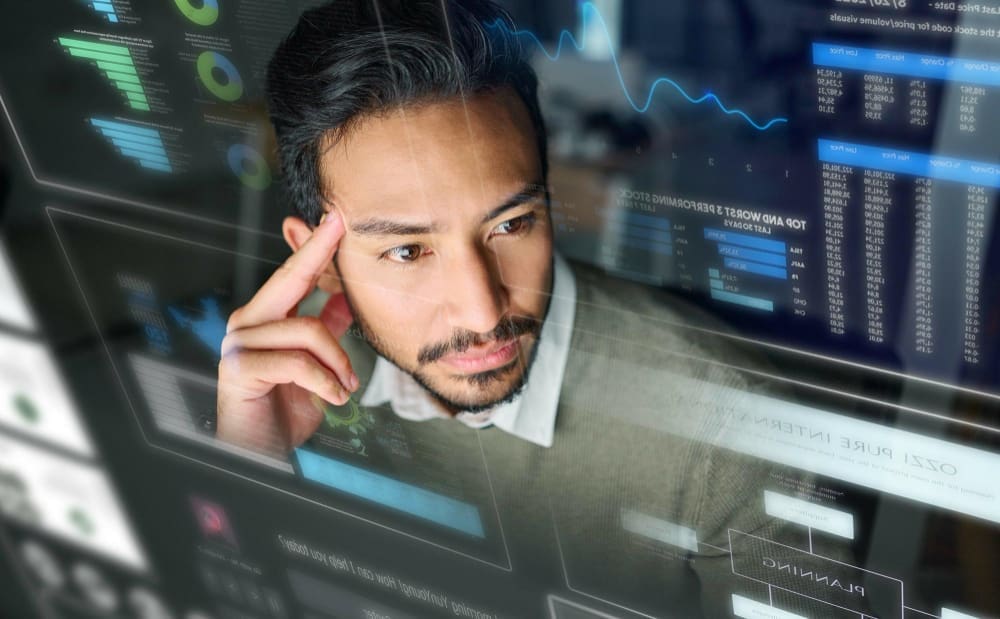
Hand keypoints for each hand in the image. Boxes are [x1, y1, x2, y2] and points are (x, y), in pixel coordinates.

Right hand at [216, 211, 355, 455]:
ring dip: (337, 363)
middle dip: (318, 252)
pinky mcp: (240, 370)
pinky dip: (325, 382)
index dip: (314, 244)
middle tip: (340, 226)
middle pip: (290, 280)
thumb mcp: (314, 365)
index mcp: (264, 318)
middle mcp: (247, 324)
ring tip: (345, 387)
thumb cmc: (283, 409)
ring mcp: (239, 344)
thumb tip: (346, 298)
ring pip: (307, 330)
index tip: (335, 217)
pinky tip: (333, 399)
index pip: (294, 274)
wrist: (260, 452)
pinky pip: (297, 363)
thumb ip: (324, 330)